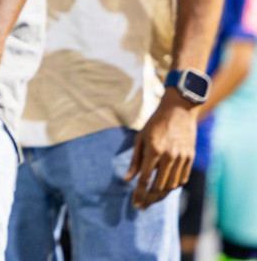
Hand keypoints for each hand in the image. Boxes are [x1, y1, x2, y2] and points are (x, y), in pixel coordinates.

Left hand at [127, 93, 196, 208]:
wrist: (179, 111)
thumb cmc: (155, 123)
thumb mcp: (140, 138)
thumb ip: (134, 160)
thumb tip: (127, 179)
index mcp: (154, 150)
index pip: (145, 179)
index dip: (139, 194)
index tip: (135, 204)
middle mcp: (169, 156)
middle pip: (159, 186)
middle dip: (149, 199)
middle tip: (142, 206)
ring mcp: (182, 158)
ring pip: (172, 185)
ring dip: (161, 195)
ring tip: (151, 199)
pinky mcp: (190, 158)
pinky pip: (182, 178)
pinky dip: (173, 186)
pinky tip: (165, 189)